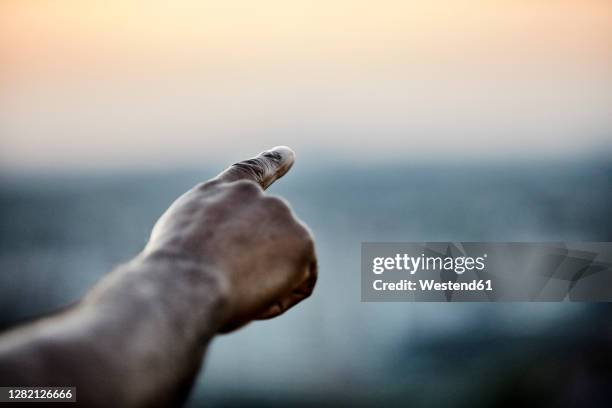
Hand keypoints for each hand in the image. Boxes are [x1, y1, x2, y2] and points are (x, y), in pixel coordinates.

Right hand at [143, 146, 316, 331]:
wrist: (184, 282)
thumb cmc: (173, 277)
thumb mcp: (182, 247)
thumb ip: (214, 241)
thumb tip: (234, 260)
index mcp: (218, 193)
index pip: (250, 172)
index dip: (271, 163)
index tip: (289, 154)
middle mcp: (252, 195)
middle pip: (269, 242)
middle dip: (256, 269)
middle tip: (224, 285)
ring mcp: (280, 214)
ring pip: (284, 265)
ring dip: (264, 285)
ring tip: (232, 289)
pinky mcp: (302, 239)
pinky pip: (300, 284)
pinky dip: (280, 300)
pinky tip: (255, 299)